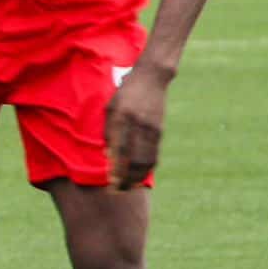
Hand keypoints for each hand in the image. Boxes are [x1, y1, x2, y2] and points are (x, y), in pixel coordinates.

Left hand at [105, 61, 170, 189]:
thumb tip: (108, 156)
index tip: (109, 183)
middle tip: (118, 190)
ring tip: (127, 186)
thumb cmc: (125, 93)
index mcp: (121, 117)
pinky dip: (146, 168)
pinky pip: (153, 154)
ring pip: (146, 160)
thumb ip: (108, 130)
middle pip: (134, 160)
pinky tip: (139, 174)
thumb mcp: (110, 107)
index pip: (119, 150)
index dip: (115, 169)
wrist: (151, 78)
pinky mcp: (159, 131)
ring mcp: (150, 128)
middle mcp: (137, 124)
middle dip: (126, 179)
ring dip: (137, 177)